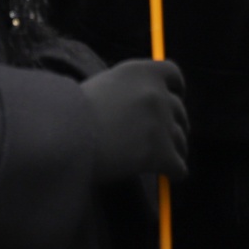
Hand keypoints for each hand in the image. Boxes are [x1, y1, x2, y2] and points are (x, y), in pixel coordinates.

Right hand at [81, 59, 189, 181]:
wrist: (67, 134)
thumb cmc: (72, 112)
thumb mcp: (102, 86)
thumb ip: (125, 91)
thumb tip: (136, 109)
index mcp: (142, 71)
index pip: (172, 73)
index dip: (176, 88)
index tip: (175, 98)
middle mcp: (157, 93)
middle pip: (179, 110)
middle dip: (175, 124)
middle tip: (166, 137)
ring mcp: (162, 122)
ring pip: (181, 140)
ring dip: (175, 150)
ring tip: (167, 161)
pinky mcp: (161, 152)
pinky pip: (178, 166)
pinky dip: (174, 172)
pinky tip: (168, 177)